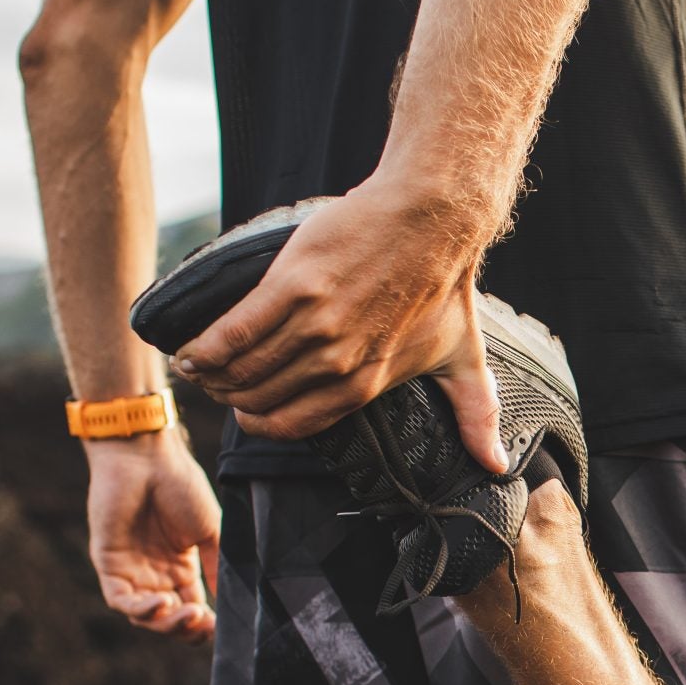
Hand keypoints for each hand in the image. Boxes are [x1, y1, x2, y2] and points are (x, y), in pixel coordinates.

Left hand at [86, 428, 220, 641]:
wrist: (147, 458)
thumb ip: (217, 566)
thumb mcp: (210, 531)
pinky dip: (141, 609)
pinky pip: (121, 599)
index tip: (222, 626)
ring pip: (144, 616)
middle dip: (186, 629)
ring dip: (167, 623)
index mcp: (180, 567)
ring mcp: (131, 570)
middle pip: (168, 619)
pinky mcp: (109, 564)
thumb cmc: (180, 485)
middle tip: (205, 624)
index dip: (204, 625)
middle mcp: (155, 573)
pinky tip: (163, 602)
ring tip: (190, 615)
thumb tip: (231, 599)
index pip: (190, 608)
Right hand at [169, 183, 508, 473]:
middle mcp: (337, 361)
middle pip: (262, 397)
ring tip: (195, 370)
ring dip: (211, 375)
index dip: (264, 425)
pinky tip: (188, 352)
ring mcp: (314, 324)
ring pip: (244, 366)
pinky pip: (235, 329)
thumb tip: (496, 465)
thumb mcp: (463, 359)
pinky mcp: (292, 285)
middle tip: (214, 388)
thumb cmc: (445, 286)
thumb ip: (476, 414)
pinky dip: (206, 346)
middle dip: (231, 399)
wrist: (431, 219)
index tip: (247, 415)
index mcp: (367, 383)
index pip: (298, 424)